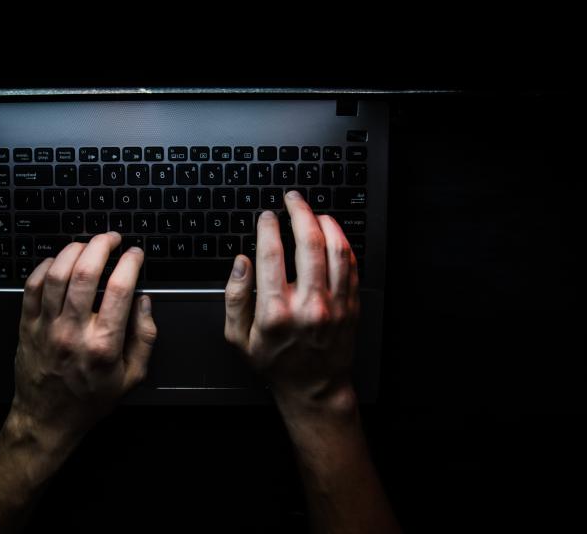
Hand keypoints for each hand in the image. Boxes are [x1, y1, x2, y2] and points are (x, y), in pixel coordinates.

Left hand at [10, 232, 156, 447]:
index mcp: (104, 345)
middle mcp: (73, 332)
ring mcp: (46, 327)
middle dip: (101, 245)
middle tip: (111, 238)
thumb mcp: (133, 377)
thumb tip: (144, 301)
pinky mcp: (27, 326)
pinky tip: (59, 261)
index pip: (119, 289)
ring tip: (87, 244)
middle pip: (85, 272)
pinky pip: (32, 286)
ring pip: (57, 273)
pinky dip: (46, 266)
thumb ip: (145, 337)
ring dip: (74, 250)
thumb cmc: (90, 399)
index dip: (130, 262)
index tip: (135, 254)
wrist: (48, 419)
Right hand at [223, 190, 359, 411]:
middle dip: (299, 212)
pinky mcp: (350, 305)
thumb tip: (240, 262)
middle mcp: (308, 305)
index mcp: (275, 312)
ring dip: (325, 222)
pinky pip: (351, 264)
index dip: (268, 226)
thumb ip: (235, 297)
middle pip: (309, 242)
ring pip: (336, 249)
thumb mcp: (238, 337)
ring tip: (314, 212)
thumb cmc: (275, 362)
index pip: (272, 253)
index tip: (266, 216)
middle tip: (292, 199)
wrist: (314, 387)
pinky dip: (342, 242)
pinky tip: (332, 233)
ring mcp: (334, 305)